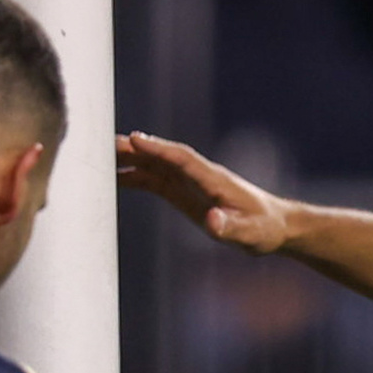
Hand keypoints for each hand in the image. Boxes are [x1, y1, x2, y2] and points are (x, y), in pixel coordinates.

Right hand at [118, 131, 293, 259]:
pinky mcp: (184, 193)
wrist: (273, 227)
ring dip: (129, 160)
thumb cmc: (263, 229)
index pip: (182, 158)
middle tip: (102, 144)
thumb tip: (212, 221)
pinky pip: (155, 180)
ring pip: (154, 165)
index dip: (158, 148)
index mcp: (213, 180)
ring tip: (98, 158)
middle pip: (162, 156)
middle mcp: (198, 176)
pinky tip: (114, 178)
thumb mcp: (250, 233)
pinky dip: (135, 176)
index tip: (134, 139)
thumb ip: (230, 227)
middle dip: (134, 149)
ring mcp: (189, 182)